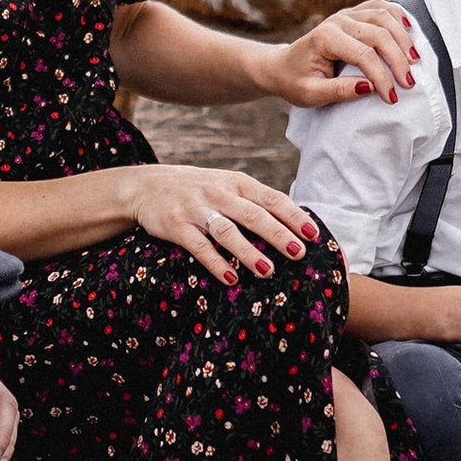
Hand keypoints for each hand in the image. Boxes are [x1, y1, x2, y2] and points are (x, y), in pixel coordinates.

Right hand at [127, 162, 321, 284]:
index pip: (271, 198)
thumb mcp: (226, 185)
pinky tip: (230, 278)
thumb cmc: (198, 190)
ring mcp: (196, 209)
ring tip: (268, 271)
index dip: (293, 216)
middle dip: (278, 235)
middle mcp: (218, 193)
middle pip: (254, 215)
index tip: (313, 234)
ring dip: (249, 252)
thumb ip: (254, 200)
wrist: (147, 185)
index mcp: (236, 183)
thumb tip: (293, 222)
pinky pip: (199, 246)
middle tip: (299, 254)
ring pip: (227, 232)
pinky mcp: (176, 226)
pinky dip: (215, 262)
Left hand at [256, 0, 421, 108]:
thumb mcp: (310, 94)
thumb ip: (338, 91)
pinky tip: (408, 28)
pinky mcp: (353, 14)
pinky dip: (397, 14)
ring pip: (383, 16)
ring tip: (415, 60)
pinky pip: (379, 6)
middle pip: (379, 34)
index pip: (363, 55)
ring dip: (403, 37)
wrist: (282, 65)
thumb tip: (369, 87)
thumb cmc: (296, 81)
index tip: (392, 98)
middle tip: (410, 83)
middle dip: (398, 60)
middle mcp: (337, 21)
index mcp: (325, 38)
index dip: (382, 76)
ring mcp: (346, 14)